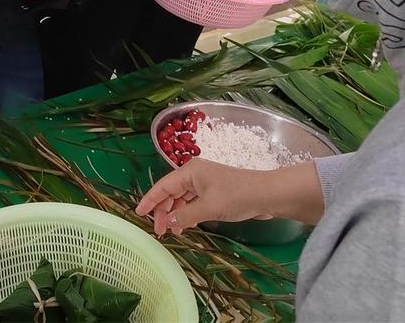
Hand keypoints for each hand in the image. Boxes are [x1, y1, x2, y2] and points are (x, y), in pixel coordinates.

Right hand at [135, 159, 323, 235]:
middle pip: (171, 193)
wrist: (266, 195)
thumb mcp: (208, 207)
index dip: (150, 200)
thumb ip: (185, 215)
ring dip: (175, 214)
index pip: (163, 186)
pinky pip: (193, 203)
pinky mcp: (214, 193)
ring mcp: (205, 184)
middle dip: (162, 211)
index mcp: (189, 171)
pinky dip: (187, 214)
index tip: (138, 214)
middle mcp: (194, 175)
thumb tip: (166, 223)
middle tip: (158, 230)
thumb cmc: (236, 196)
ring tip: (171, 232)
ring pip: (182, 199)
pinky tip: (184, 226)